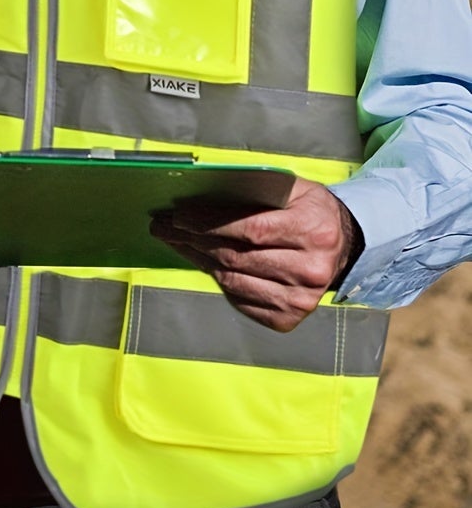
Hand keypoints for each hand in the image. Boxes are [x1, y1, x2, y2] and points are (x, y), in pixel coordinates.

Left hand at [150, 178, 361, 331]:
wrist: (344, 246)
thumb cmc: (309, 210)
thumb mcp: (291, 189)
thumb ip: (254, 191)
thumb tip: (200, 194)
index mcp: (313, 231)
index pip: (250, 229)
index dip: (208, 223)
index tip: (177, 215)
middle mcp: (311, 270)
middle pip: (236, 256)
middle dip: (192, 239)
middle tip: (163, 226)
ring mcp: (301, 300)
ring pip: (233, 281)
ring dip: (198, 260)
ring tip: (176, 242)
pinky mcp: (289, 318)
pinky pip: (241, 301)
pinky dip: (217, 281)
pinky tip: (203, 262)